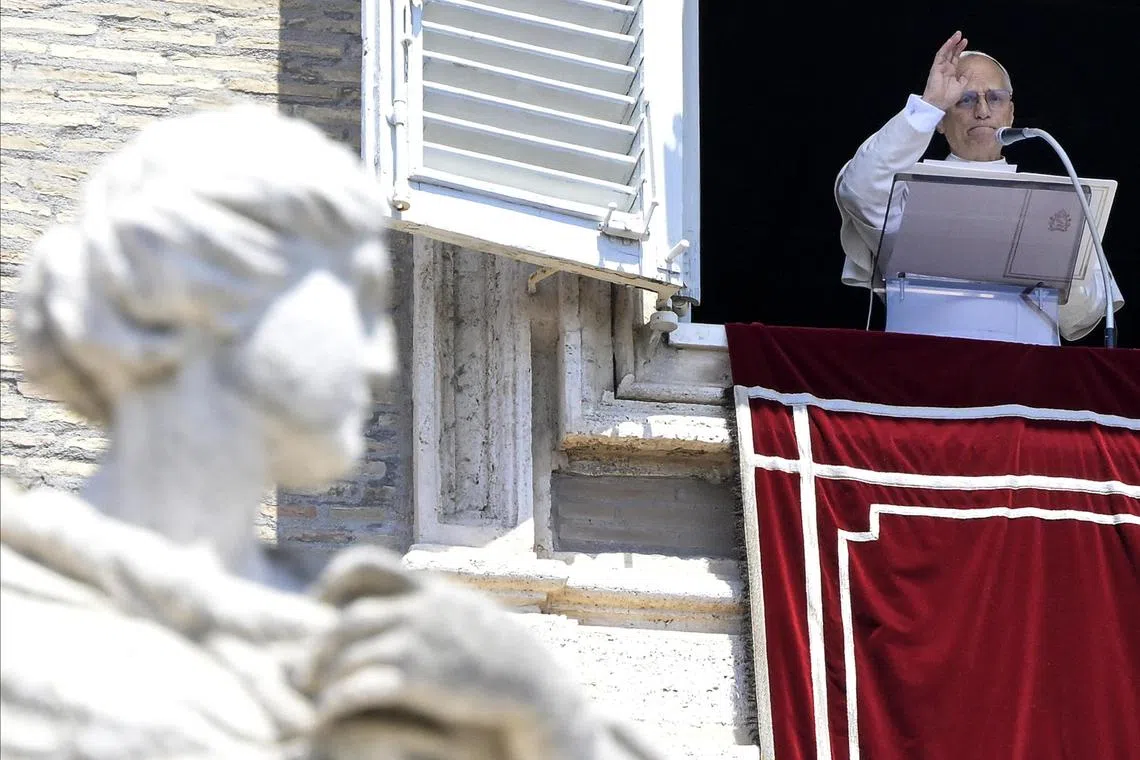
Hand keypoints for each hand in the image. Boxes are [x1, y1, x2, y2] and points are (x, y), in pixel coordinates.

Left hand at [294, 547, 606, 759]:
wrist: (540, 691)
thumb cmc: (508, 663)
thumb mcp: (474, 618)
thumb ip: (441, 608)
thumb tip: (420, 600)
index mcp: (432, 590)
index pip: (366, 563)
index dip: (332, 582)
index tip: (319, 608)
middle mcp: (421, 609)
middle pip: (347, 617)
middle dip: (318, 644)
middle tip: (304, 670)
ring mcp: (419, 641)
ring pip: (347, 653)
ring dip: (323, 678)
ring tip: (314, 698)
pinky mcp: (419, 679)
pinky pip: (359, 686)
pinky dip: (336, 702)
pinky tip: (327, 718)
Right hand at [922, 31, 968, 110]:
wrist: (938, 104)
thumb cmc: (948, 98)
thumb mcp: (961, 86)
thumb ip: (965, 77)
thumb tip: (970, 70)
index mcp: (950, 73)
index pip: (955, 58)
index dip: (960, 50)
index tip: (965, 42)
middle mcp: (945, 69)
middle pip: (951, 53)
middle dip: (956, 44)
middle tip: (961, 36)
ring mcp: (940, 67)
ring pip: (945, 52)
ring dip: (951, 43)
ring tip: (957, 35)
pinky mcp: (935, 67)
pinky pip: (940, 55)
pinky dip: (946, 47)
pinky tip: (950, 41)